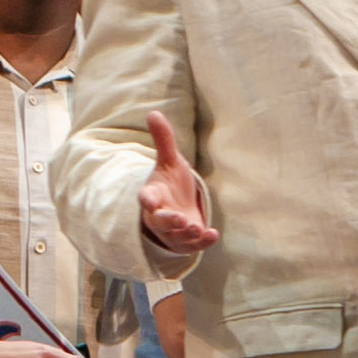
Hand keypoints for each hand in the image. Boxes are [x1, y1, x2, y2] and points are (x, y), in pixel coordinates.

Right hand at [134, 115, 216, 257]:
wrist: (178, 205)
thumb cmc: (170, 183)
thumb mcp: (169, 161)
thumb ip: (163, 141)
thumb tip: (153, 113)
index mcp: (153, 195)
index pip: (146, 198)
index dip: (147, 199)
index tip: (148, 200)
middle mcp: (159, 215)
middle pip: (159, 222)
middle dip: (168, 222)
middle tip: (179, 219)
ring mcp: (172, 231)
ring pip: (175, 236)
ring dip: (185, 233)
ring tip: (196, 228)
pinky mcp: (186, 240)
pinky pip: (192, 245)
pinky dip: (202, 242)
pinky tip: (212, 234)